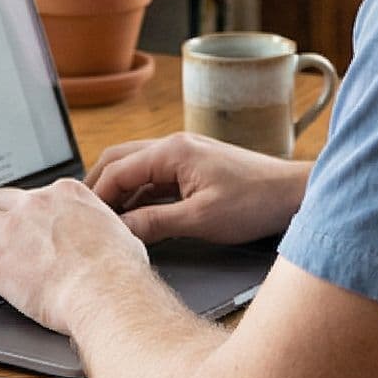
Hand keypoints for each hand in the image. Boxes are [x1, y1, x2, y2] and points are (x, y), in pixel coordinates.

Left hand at [0, 179, 147, 334]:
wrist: (107, 290)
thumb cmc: (120, 270)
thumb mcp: (119, 232)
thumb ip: (101, 228)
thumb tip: (106, 239)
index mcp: (65, 194)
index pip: (35, 194)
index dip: (26, 210)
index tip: (25, 221)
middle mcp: (34, 204)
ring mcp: (11, 230)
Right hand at [86, 132, 306, 245]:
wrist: (292, 195)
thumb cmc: (254, 202)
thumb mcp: (200, 219)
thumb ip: (155, 223)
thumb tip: (119, 231)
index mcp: (173, 151)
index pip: (117, 170)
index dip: (97, 197)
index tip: (85, 222)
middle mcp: (175, 146)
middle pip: (119, 161)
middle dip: (99, 188)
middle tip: (85, 217)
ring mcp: (184, 156)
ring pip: (136, 169)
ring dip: (119, 192)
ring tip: (106, 221)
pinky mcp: (193, 169)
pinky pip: (155, 179)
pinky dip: (139, 195)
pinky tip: (135, 217)